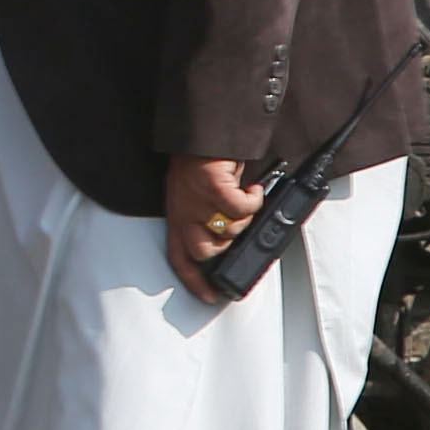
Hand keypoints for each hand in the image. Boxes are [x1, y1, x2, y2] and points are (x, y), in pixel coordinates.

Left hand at [162, 154, 263, 300]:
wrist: (205, 132)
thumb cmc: (202, 162)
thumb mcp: (195, 195)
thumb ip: (206, 217)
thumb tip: (229, 238)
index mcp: (176, 215)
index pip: (178, 257)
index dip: (193, 280)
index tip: (208, 296)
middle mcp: (183, 210)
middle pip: (204, 251)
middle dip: (227, 243)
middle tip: (237, 224)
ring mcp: (195, 199)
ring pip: (227, 231)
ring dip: (243, 220)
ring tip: (243, 199)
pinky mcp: (211, 185)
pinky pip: (241, 208)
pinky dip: (253, 200)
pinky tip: (252, 189)